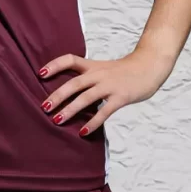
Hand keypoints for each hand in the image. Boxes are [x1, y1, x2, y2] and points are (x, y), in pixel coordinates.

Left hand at [40, 49, 176, 135]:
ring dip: (70, 110)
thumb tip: (68, 90)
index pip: (69, 59)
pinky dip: (93, 122)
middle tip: (44, 108)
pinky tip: (83, 132)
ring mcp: (109, 86)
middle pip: (74, 84)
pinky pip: (104, 111)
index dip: (54, 65)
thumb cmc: (124, 70)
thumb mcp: (103, 68)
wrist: (150, 67)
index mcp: (92, 66)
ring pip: (86, 98)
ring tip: (57, 121)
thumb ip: (88, 76)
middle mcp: (98, 74)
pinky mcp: (121, 97)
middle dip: (57, 96)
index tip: (40, 74)